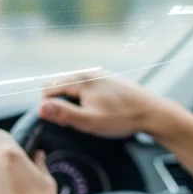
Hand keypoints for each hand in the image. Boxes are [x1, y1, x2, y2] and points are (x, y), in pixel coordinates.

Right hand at [39, 70, 173, 138]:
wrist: (151, 112)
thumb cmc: (122, 118)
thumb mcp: (90, 121)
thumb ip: (64, 114)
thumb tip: (41, 108)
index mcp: (81, 79)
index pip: (48, 88)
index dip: (48, 107)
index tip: (59, 121)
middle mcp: (89, 71)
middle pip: (60, 86)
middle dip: (61, 103)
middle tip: (75, 120)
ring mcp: (100, 73)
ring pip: (73, 87)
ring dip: (74, 101)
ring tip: (88, 116)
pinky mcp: (108, 79)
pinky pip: (87, 87)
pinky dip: (86, 98)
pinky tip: (99, 109)